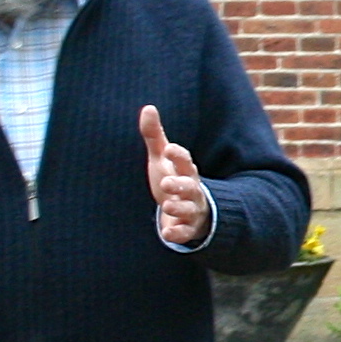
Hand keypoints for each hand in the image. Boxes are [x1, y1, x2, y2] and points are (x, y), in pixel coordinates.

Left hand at [138, 107, 212, 247]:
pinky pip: (186, 232)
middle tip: (166, 183)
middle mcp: (192, 189)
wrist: (187, 211)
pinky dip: (178, 233)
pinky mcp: (188, 228)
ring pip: (190, 209)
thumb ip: (155, 136)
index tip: (169, 149)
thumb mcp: (161, 159)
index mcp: (185, 171)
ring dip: (180, 207)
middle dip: (180, 184)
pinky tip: (167, 234)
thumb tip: (148, 107)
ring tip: (168, 205)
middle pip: (190, 185)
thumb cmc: (172, 179)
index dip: (178, 155)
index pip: (185, 161)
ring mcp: (192, 209)